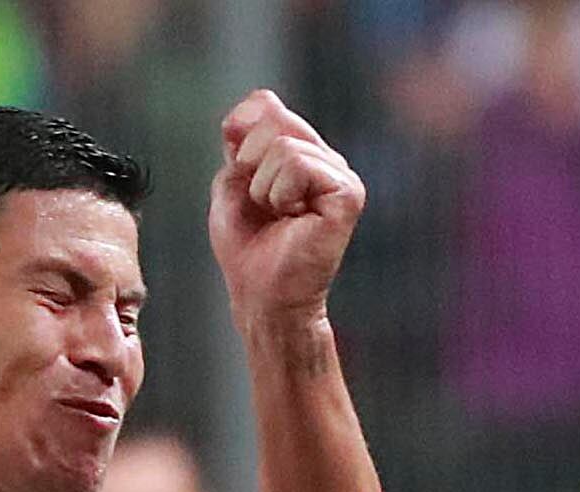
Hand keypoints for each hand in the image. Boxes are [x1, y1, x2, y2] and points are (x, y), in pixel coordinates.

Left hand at [206, 89, 366, 324]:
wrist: (261, 297)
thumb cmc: (248, 249)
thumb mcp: (231, 184)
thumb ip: (240, 141)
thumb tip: (254, 105)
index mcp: (302, 153)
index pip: (265, 105)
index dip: (240, 136)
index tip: (243, 180)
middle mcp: (326, 159)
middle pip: (273, 118)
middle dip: (249, 164)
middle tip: (264, 205)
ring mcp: (341, 175)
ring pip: (284, 145)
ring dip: (264, 188)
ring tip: (280, 216)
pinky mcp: (347, 194)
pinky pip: (299, 165)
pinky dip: (281, 195)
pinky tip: (294, 220)